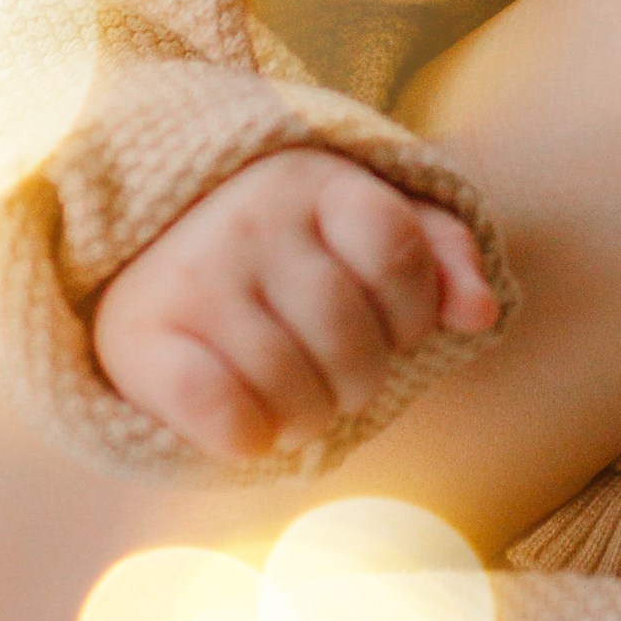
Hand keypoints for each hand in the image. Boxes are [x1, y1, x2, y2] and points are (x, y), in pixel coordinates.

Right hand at [89, 152, 498, 461]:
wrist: (139, 249)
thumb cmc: (279, 249)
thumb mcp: (361, 223)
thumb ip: (437, 254)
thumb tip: (481, 311)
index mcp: (315, 181)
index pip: (400, 251)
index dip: (413, 311)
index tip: (396, 327)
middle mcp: (253, 218)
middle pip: (353, 338)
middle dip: (360, 379)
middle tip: (339, 378)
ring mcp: (196, 276)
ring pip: (292, 388)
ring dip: (308, 418)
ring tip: (297, 402)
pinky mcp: (142, 337)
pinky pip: (220, 413)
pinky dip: (248, 439)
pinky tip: (251, 429)